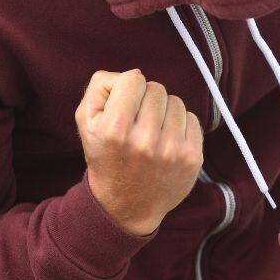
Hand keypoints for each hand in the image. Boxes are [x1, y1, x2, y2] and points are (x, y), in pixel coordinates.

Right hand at [77, 69, 203, 235]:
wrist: (126, 204)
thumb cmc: (106, 156)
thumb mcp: (86, 121)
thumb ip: (100, 88)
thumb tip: (135, 74)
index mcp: (115, 130)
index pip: (133, 79)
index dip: (127, 88)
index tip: (124, 105)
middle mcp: (145, 141)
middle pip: (156, 89)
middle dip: (146, 100)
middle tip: (137, 122)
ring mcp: (172, 150)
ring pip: (176, 102)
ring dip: (164, 112)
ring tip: (152, 132)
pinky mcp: (192, 158)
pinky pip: (193, 119)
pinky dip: (180, 125)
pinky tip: (167, 141)